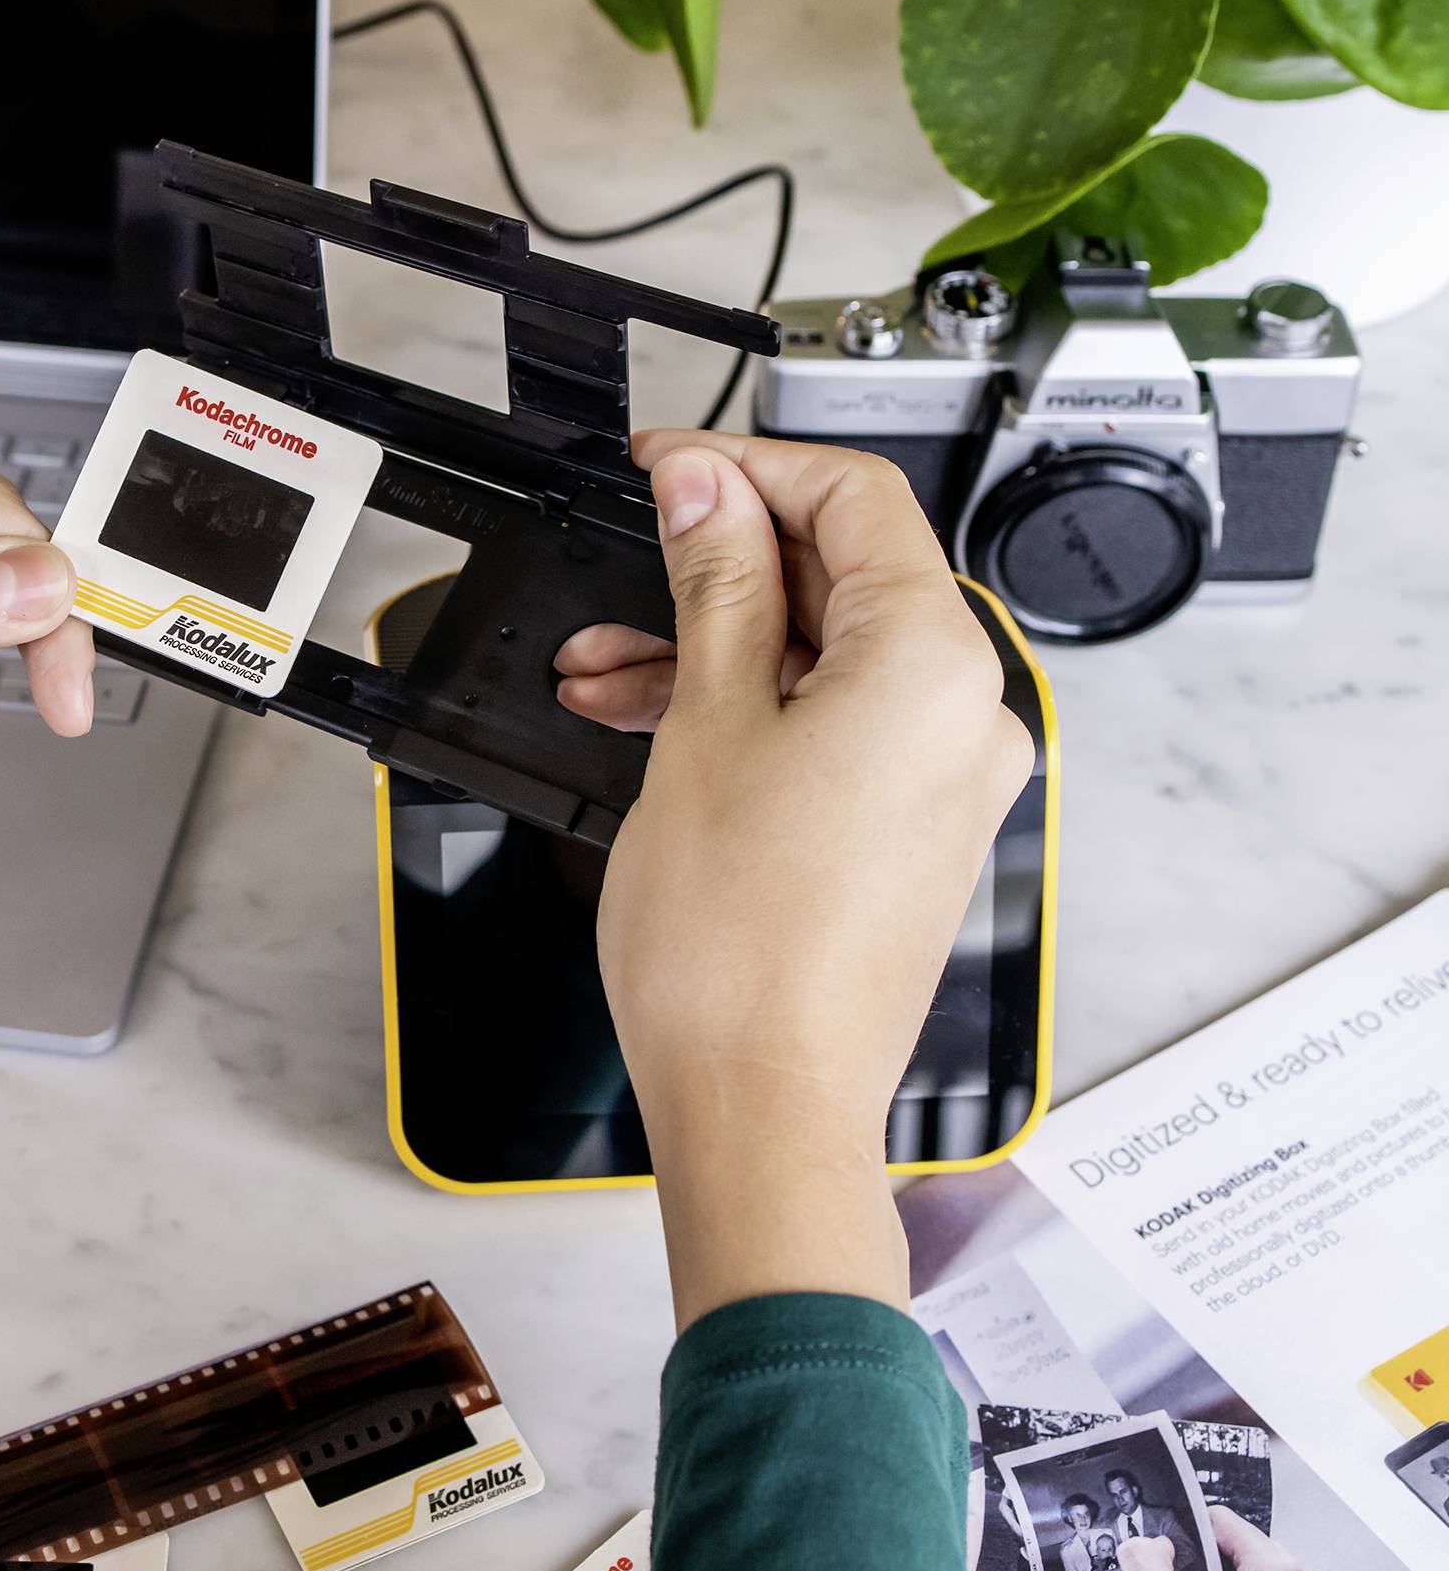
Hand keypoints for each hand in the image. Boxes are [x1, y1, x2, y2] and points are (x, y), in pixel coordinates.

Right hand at [568, 431, 1030, 1325]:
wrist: (760, 1104)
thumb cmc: (740, 952)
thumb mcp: (708, 725)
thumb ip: (719, 585)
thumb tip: (709, 489)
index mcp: (937, 667)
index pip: (855, 498)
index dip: (748, 466)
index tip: (670, 467)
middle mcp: (967, 717)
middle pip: (844, 578)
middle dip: (717, 570)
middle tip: (626, 566)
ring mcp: (943, 778)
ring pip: (825, 659)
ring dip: (714, 649)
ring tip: (604, 673)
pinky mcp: (910, 828)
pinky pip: (834, 728)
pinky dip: (750, 713)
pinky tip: (652, 721)